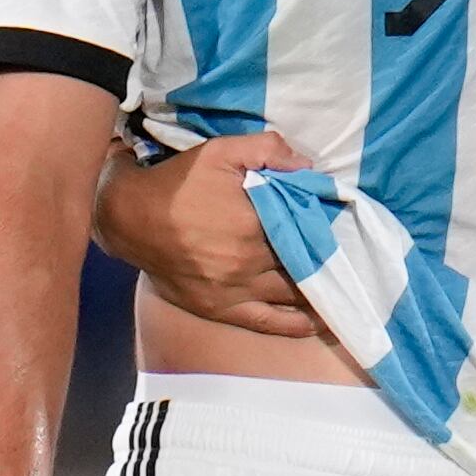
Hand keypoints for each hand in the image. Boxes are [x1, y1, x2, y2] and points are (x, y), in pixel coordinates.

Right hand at [94, 135, 321, 337]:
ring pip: (290, 294)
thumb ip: (268, 150)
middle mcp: (248, 261)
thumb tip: (308, 167)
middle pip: (302, 262)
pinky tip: (315, 324)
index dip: (325, 227)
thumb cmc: (177, 182)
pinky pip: (265, 322)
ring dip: (318, 292)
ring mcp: (234, 289)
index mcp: (255, 223)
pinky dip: (293, 325)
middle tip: (347, 256)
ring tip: (343, 289)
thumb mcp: (221, 151)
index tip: (341, 224)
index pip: (306, 228)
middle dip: (325, 259)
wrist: (128, 216)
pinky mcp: (218, 307)